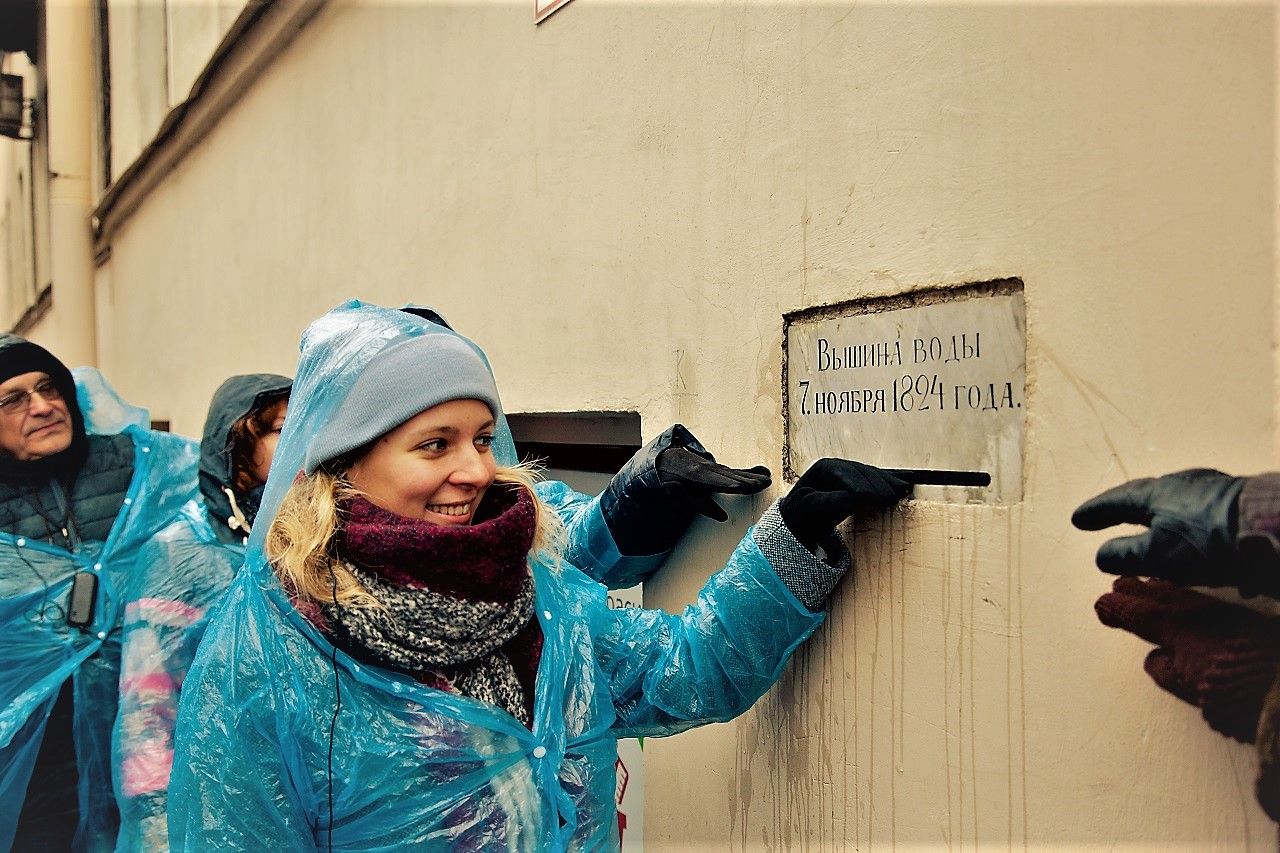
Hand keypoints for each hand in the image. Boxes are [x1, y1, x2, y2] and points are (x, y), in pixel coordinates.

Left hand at [656, 446, 771, 522]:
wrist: (667, 459)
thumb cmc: (670, 479)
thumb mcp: (677, 494)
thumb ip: (698, 505)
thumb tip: (722, 516)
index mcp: (697, 477)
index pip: (717, 482)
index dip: (730, 484)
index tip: (742, 487)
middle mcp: (709, 470)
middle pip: (731, 476)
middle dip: (747, 480)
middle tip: (764, 483)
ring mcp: (715, 467)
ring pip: (736, 473)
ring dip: (752, 476)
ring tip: (767, 479)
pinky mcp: (718, 468)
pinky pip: (736, 471)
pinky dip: (749, 471)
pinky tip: (762, 472)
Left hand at [779, 459, 909, 552]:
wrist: (800, 515)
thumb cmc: (802, 512)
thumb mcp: (809, 507)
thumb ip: (829, 501)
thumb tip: (853, 497)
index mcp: (824, 468)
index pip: (847, 475)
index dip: (862, 486)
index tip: (871, 498)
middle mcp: (839, 465)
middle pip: (863, 472)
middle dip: (879, 485)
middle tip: (893, 497)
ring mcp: (849, 471)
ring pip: (872, 474)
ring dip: (889, 483)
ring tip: (903, 491)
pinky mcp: (858, 480)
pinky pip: (876, 479)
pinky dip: (890, 483)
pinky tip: (903, 486)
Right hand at [1072, 469, 1246, 587]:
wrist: (1270, 528)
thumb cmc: (1209, 540)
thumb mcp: (1157, 553)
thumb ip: (1125, 555)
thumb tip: (1101, 556)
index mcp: (1159, 492)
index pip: (1118, 500)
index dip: (1096, 511)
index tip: (1077, 520)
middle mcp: (1184, 485)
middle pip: (1147, 499)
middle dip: (1127, 513)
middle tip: (1109, 521)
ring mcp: (1214, 492)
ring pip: (1176, 506)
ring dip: (1159, 523)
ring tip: (1152, 538)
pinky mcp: (1238, 506)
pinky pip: (1200, 516)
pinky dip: (1186, 530)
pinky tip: (1193, 545)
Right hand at [1094, 576, 1279, 742]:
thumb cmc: (1236, 687)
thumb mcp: (1190, 686)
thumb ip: (1165, 670)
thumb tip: (1154, 658)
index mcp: (1170, 624)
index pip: (1132, 612)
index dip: (1114, 609)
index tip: (1102, 607)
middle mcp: (1189, 609)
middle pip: (1151, 593)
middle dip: (1132, 591)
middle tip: (1117, 589)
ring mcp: (1215, 608)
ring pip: (1175, 590)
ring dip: (1156, 588)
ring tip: (1145, 585)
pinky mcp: (1237, 613)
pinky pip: (1195, 594)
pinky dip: (1179, 592)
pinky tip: (1182, 596)